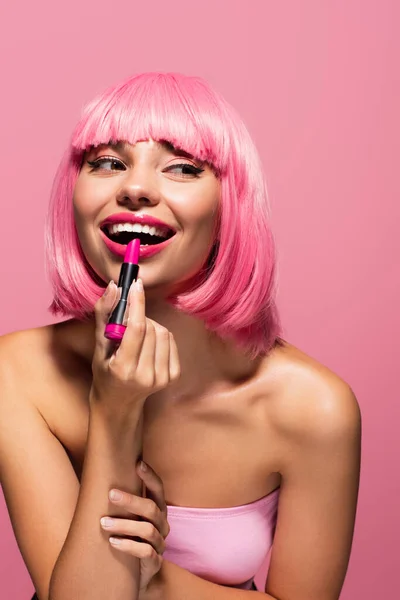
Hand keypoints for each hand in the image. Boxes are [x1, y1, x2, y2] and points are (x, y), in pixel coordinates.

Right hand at [90, 278, 180, 414]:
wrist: (119, 402)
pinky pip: (171, 341)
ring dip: (151, 326)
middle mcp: (144, 375)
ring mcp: (161, 378)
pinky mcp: (172, 377)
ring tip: (137, 336)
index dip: (137, 304)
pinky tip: (148, 345)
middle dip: (140, 318)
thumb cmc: (105, 371)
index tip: (136, 285)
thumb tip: (114, 286)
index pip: (137, 329)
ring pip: (163, 332)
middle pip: (151, 328)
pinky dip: (160, 336)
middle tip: (128, 323)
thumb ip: (104, 314)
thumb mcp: (98, 346)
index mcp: (123, 369)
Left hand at [101, 459, 169, 593]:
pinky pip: (145, 552)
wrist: (134, 573)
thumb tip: (102, 476)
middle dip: (131, 500)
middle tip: (111, 494)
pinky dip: (128, 545)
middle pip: (152, 508)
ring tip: (103, 523)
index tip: (138, 463)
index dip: (150, 476)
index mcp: (157, 511)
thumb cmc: (128, 538)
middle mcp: (162, 525)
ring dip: (124, 525)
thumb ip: (123, 503)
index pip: (158, 490)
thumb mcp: (128, 518)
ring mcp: (159, 544)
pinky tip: (113, 542)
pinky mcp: (154, 562)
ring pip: (147, 530)